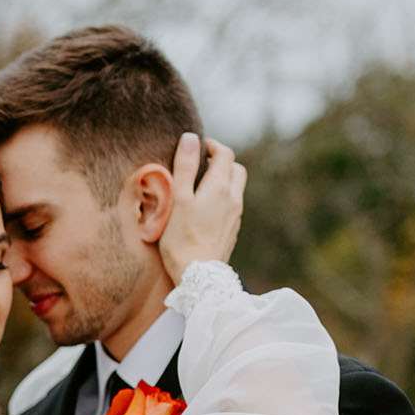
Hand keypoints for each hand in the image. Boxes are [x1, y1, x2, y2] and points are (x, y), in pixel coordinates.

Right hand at [158, 132, 246, 283]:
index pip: (225, 153)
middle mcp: (233, 199)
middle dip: (221, 161)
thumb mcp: (179, 198)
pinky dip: (222, 198)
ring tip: (201, 186)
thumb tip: (190, 138)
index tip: (195, 148)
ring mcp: (235, 216)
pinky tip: (205, 209)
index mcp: (219, 187)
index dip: (211, 145)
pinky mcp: (232, 230)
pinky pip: (232, 206)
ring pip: (236, 188)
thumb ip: (186, 167)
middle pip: (236, 168)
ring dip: (223, 180)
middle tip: (200, 164)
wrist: (199, 276)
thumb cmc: (182, 238)